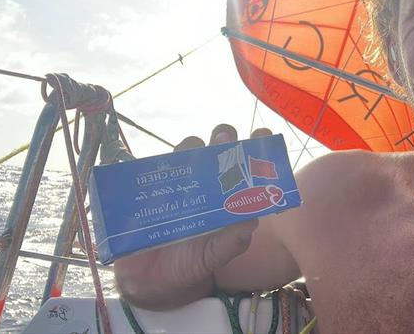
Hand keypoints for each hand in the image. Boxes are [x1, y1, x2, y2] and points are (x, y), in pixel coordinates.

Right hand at [113, 124, 270, 308]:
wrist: (151, 280)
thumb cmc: (191, 263)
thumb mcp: (213, 256)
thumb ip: (232, 242)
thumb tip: (252, 222)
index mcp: (226, 196)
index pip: (244, 166)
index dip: (254, 148)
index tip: (263, 134)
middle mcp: (204, 184)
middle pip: (216, 150)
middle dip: (224, 137)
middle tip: (226, 138)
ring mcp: (177, 183)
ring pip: (185, 154)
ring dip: (193, 146)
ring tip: (197, 148)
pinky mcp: (149, 189)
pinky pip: (152, 170)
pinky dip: (154, 164)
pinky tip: (159, 165)